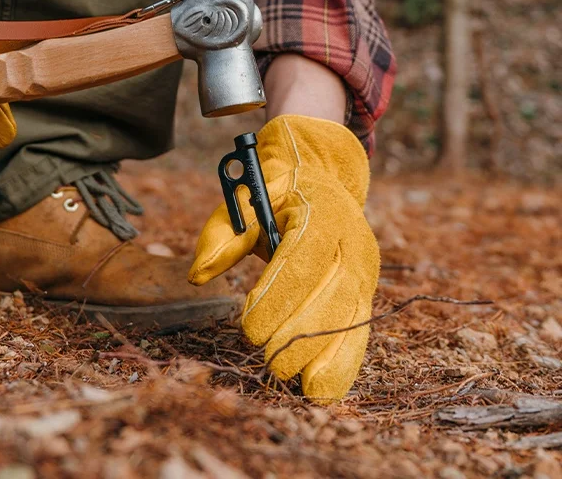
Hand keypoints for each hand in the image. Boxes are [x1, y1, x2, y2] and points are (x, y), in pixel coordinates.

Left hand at [189, 115, 378, 400]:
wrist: (321, 172)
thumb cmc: (277, 187)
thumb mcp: (247, 195)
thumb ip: (224, 232)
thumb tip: (197, 274)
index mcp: (320, 211)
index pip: (302, 258)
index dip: (279, 296)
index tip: (251, 329)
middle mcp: (350, 240)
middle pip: (331, 293)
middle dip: (301, 333)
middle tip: (270, 363)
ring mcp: (362, 266)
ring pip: (351, 315)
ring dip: (329, 355)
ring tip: (305, 388)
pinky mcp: (364, 287)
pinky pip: (357, 326)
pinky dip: (344, 360)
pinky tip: (325, 388)